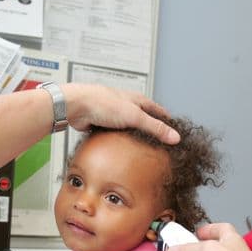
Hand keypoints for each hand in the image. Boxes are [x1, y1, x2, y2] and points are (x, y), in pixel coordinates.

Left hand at [60, 83, 178, 143]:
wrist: (77, 106)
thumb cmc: (103, 103)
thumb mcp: (135, 116)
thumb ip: (155, 127)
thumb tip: (174, 137)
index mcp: (137, 100)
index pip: (158, 110)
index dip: (166, 121)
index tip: (174, 131)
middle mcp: (126, 106)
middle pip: (143, 119)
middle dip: (150, 130)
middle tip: (159, 143)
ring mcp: (114, 115)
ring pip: (128, 128)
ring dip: (134, 137)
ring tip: (142, 150)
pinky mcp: (102, 124)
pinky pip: (115, 135)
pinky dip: (119, 142)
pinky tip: (121, 150)